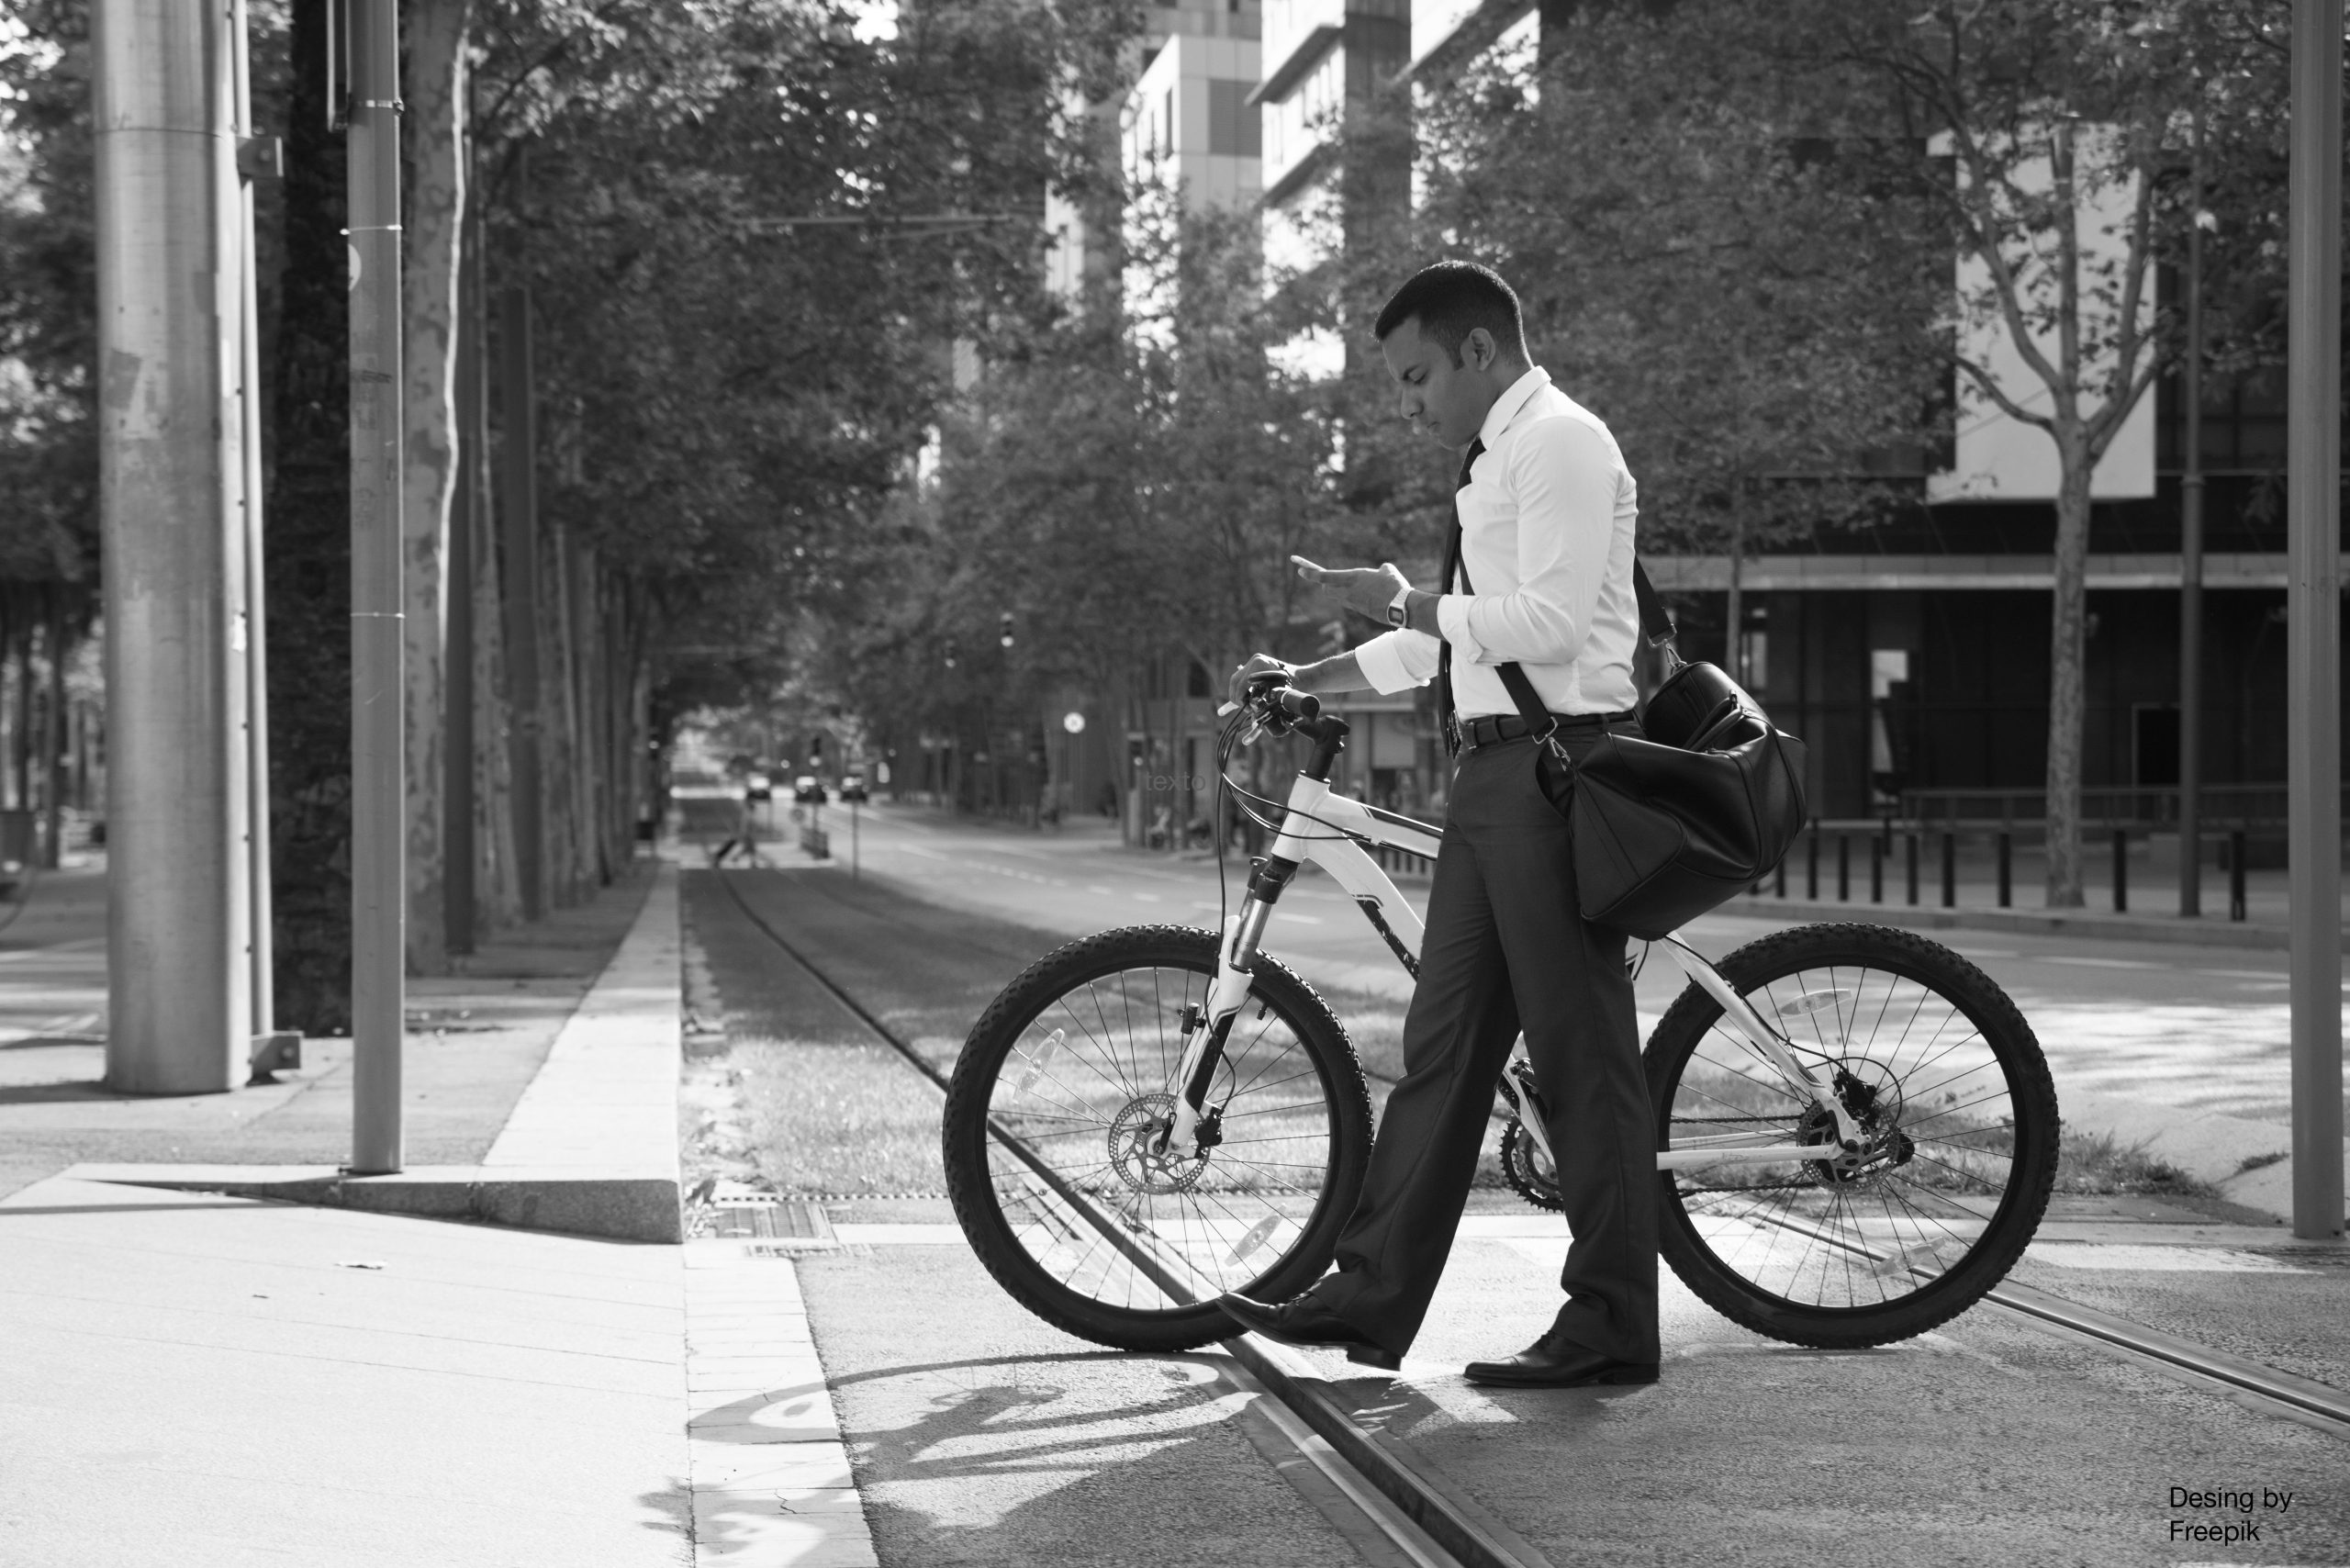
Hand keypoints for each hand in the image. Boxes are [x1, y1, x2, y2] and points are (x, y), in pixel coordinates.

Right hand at [1228, 653, 1294, 710]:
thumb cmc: (1295, 688)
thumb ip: (1261, 703)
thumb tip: (1249, 714)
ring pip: (1237, 678)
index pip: (1241, 686)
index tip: (1247, 709)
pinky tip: (1247, 697)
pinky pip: (1243, 677)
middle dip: (1236, 696)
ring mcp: (1255, 661)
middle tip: (1243, 707)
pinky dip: (1242, 687)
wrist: (1304, 677)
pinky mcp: (1256, 664)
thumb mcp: (1277, 696)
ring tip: (1245, 703)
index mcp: (1259, 666)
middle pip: (1235, 681)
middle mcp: (1255, 661)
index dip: (1241, 700)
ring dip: (1237, 692)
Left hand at [1292, 555, 1409, 621]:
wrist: (1401, 608)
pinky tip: (1365, 593)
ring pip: (1338, 597)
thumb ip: (1380, 569)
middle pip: (1326, 589)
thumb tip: (1381, 570)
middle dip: (1323, 583)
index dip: (1310, 573)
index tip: (1300, 570)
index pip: (1325, 576)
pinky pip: (1350, 602)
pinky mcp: (1360, 611)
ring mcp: (1354, 603)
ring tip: (1345, 584)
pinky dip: (1352, 597)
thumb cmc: (1395, 586)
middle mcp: (1349, 591)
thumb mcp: (1387, 571)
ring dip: (1337, 590)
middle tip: (1321, 576)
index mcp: (1352, 578)